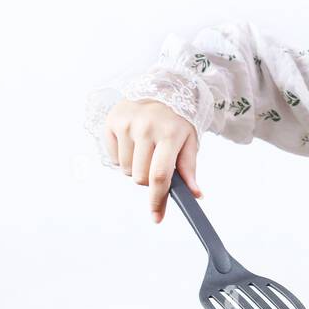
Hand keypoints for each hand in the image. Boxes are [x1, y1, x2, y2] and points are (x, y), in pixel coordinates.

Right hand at [103, 99, 202, 222]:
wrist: (162, 90)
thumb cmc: (177, 121)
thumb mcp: (189, 141)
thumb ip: (189, 169)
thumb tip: (195, 194)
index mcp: (170, 134)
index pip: (160, 175)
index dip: (157, 199)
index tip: (156, 217)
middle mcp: (147, 127)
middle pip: (140, 177)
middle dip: (148, 178)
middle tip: (155, 162)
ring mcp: (128, 123)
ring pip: (125, 169)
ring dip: (135, 167)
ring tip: (145, 149)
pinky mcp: (113, 120)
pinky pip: (113, 156)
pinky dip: (122, 156)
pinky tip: (132, 141)